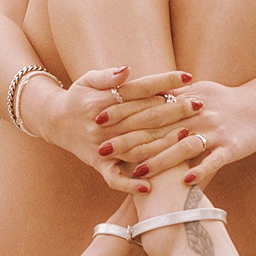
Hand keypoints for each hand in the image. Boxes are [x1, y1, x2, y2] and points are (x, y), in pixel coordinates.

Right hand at [27, 63, 194, 194]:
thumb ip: (108, 76)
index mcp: (102, 101)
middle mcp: (103, 126)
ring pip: (137, 148)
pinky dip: (130, 185)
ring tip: (188, 135)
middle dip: (174, 110)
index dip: (164, 82)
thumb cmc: (79, 97)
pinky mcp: (98, 165)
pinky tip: (149, 187)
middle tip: (200, 105)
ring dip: (163, 143)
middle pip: (144, 117)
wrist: (55, 122)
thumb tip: (128, 69)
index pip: (140, 90)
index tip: (188, 78)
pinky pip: (115, 179)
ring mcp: (101, 147)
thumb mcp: (88, 79)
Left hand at [116, 78, 255, 189]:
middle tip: (105, 148)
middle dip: (129, 137)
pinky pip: (213, 160)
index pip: (148, 103)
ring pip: (182, 146)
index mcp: (185, 97)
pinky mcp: (231, 146)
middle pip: (158, 125)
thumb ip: (170, 94)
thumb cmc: (225, 101)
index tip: (99, 118)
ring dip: (158, 159)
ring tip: (136, 173)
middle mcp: (196, 112)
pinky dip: (199, 171)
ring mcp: (214, 129)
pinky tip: (184, 183)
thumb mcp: (197, 90)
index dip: (123, 111)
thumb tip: (139, 94)